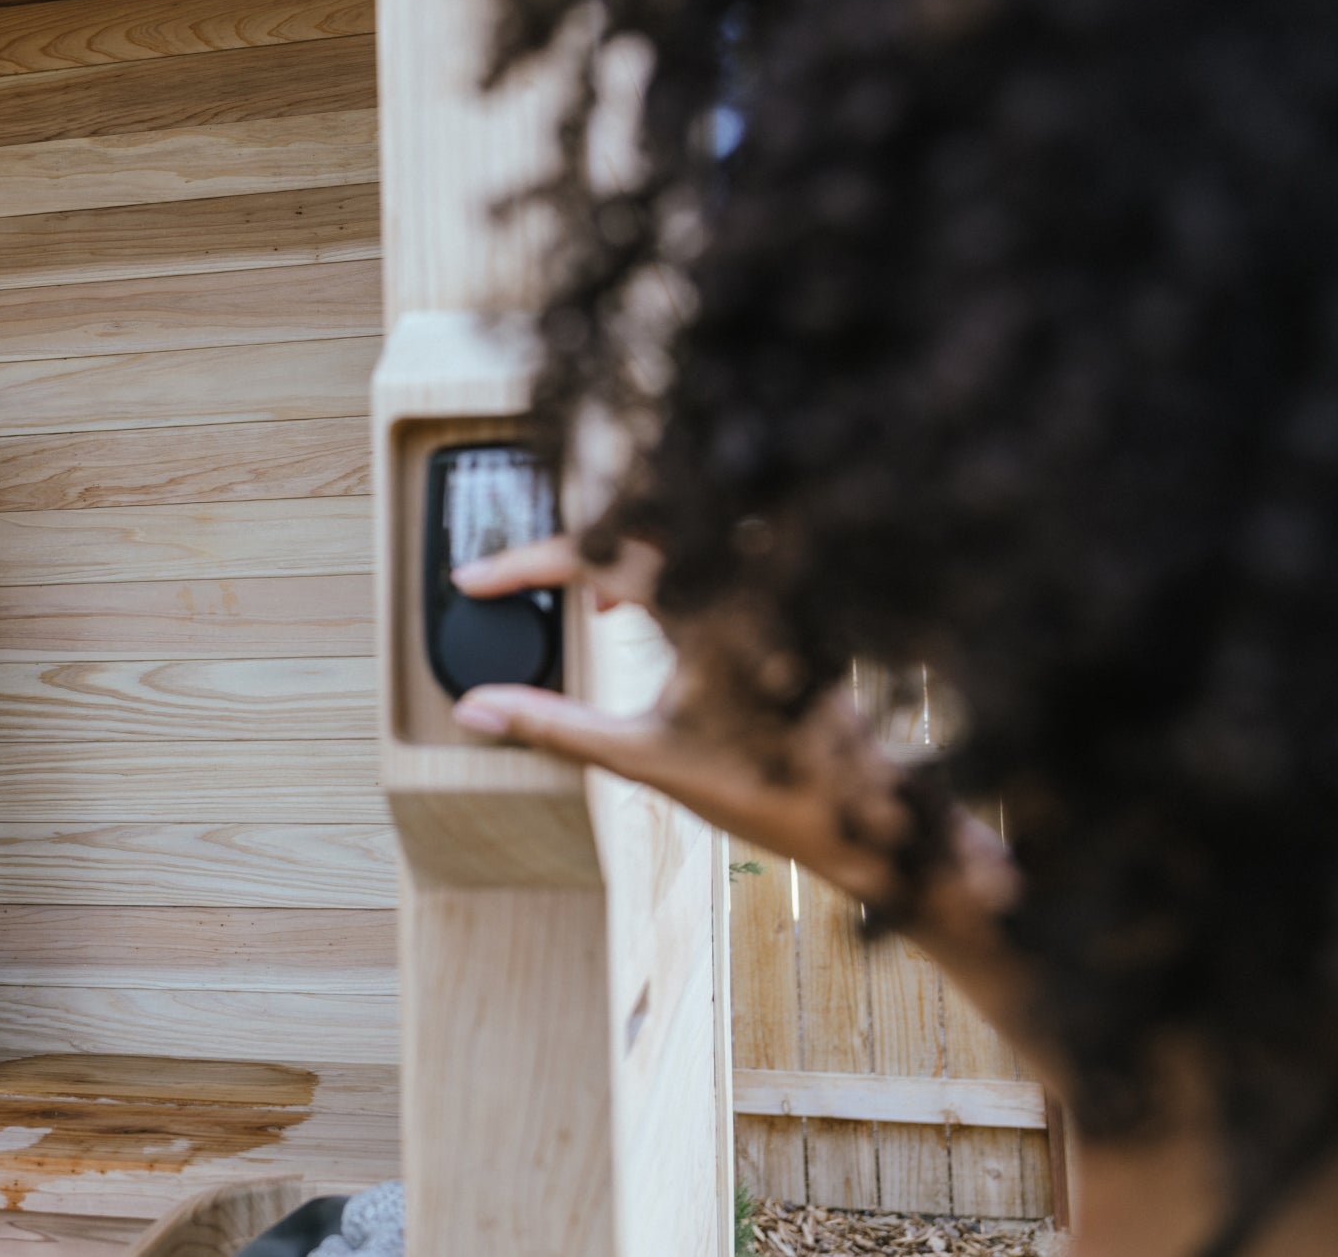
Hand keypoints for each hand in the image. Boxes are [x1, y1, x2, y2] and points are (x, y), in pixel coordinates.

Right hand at [449, 533, 1039, 1058]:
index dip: (519, 565)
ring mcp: (763, 590)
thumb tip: (476, 711)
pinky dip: (652, 569)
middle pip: (632, 521)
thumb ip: (552, 726)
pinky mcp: (777, 606)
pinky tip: (633, 612)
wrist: (864, 817)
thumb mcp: (642, 757)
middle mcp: (738, 583)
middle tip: (518, 576)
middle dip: (567, 542)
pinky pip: (703, 557)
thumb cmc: (771, 790)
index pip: (590, 554)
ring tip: (581, 598)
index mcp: (705, 607)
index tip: (473, 583)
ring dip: (614, 554)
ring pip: (670, 535)